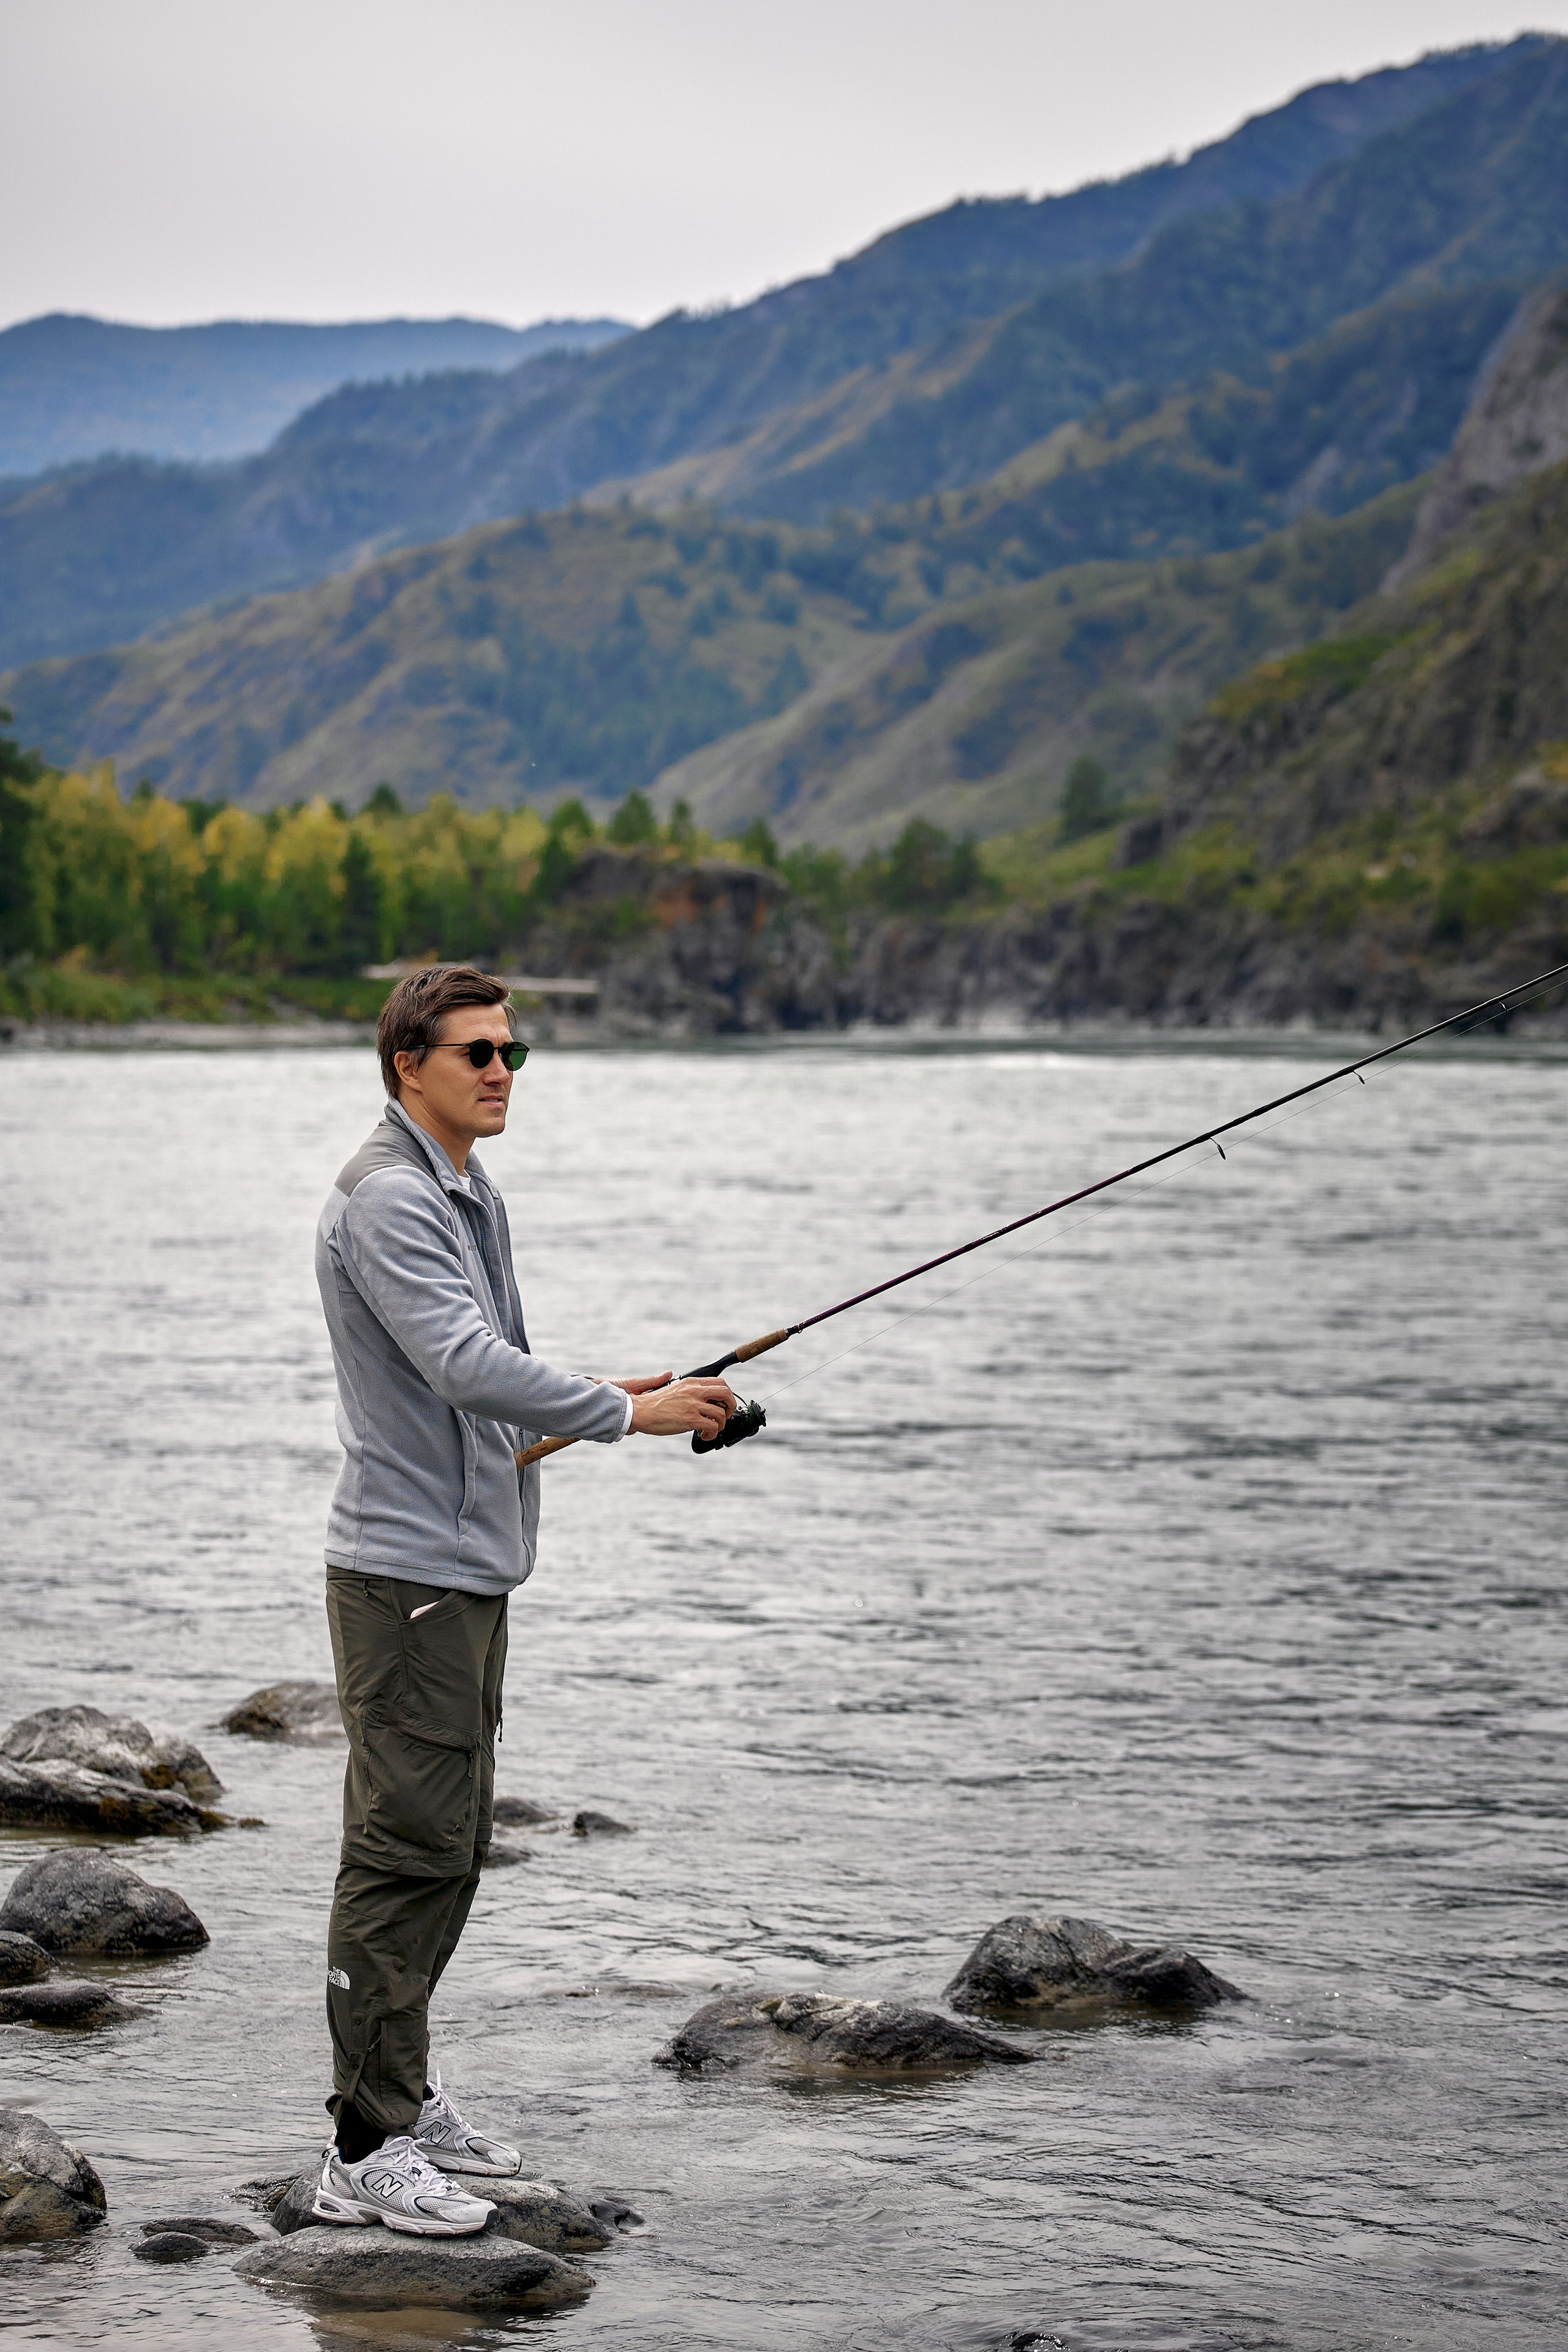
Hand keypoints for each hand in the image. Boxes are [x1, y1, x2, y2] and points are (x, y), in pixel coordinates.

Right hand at [617, 1372, 736, 1439]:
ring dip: (721, 1424)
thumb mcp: (674, 1389)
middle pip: (726, 1393)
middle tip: (725, 1416)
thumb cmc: (654, 1404)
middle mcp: (695, 1391)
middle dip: (730, 1406)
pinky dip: (712, 1433)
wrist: (640, 1411)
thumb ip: (690, 1391)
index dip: (726, 1394)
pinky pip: (713, 1426)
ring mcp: (693, 1405)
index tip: (723, 1404)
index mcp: (691, 1382)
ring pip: (722, 1413)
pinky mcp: (691, 1419)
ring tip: (711, 1429)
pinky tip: (705, 1435)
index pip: (720, 1382)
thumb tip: (702, 1397)